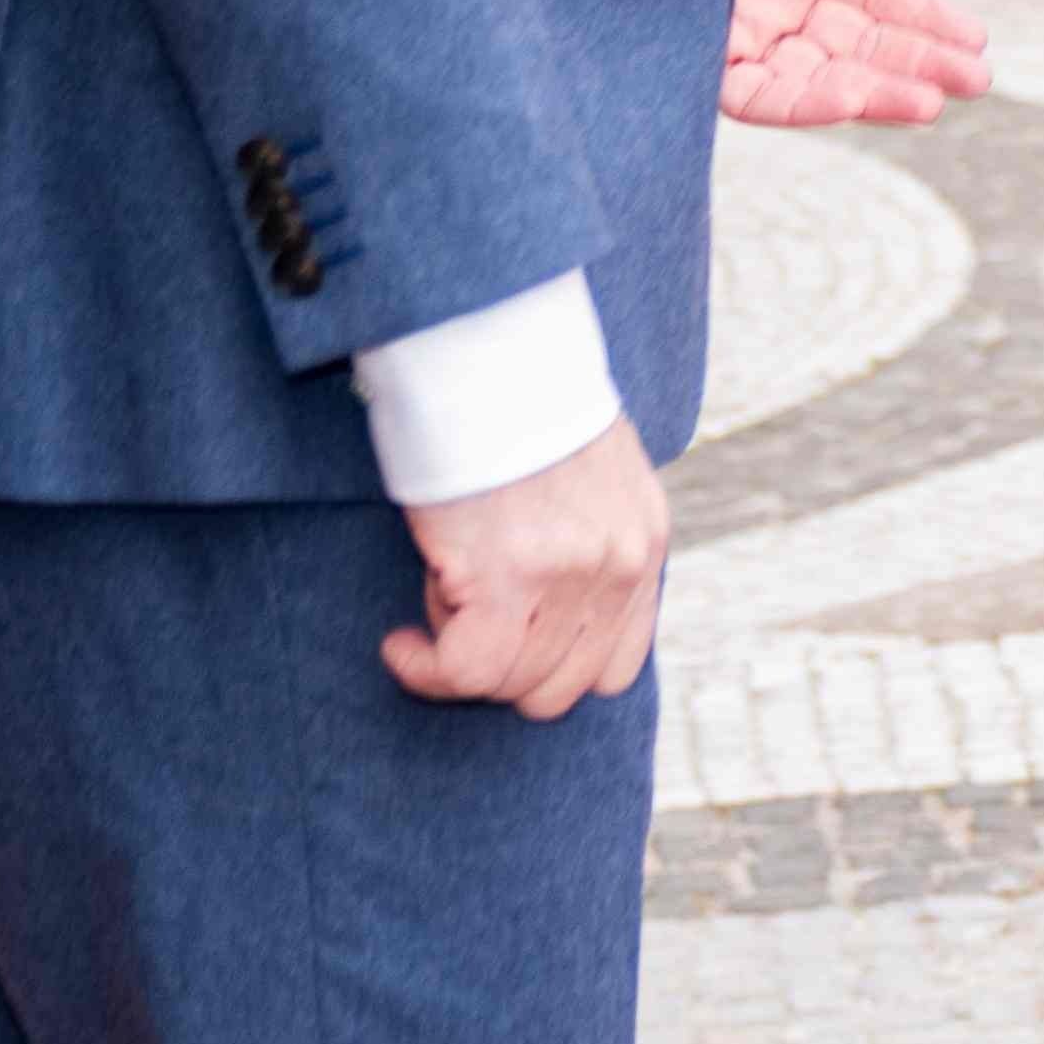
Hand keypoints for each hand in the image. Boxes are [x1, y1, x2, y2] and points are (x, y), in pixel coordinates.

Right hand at [384, 416, 667, 718]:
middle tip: (458, 625)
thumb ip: (588, 540)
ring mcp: (570, 576)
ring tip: (432, 607)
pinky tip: (399, 645)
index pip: (616, 665)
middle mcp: (620, 568)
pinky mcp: (509, 575)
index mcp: (644, 544)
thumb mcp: (591, 475)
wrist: (490, 356)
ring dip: (460, 661)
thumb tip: (550, 603)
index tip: (505, 647)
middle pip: (563, 687)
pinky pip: (467, 668)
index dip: (550, 670)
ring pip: (512, 683)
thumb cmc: (519, 406)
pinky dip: (425, 669)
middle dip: (501, 672)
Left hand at [726, 0, 995, 128]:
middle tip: (979, 80)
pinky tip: (860, 95)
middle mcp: (768, 2)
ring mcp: (734, 34)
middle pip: (858, 45)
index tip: (974, 37)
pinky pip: (760, 95)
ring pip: (819, 77)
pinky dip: (812, 101)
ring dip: (880, 91)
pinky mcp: (694, 61)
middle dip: (919, 62)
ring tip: (936, 100)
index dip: (924, 17)